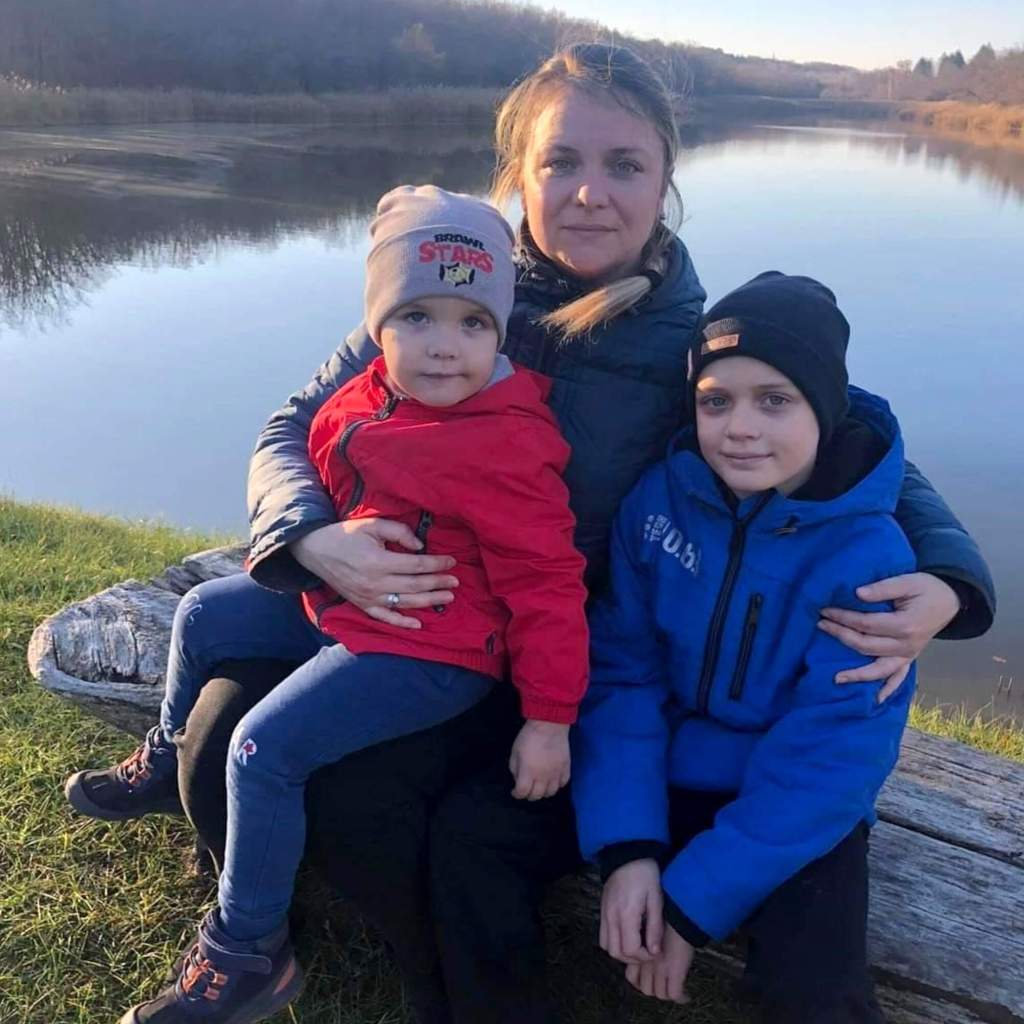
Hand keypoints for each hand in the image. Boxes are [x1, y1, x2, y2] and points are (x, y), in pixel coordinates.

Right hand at [290, 519, 458, 628]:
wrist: (316, 550)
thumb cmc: (346, 535)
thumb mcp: (372, 525)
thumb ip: (399, 532)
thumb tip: (420, 546)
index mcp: (378, 561)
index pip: (416, 565)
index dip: (436, 563)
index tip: (451, 561)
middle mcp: (375, 583)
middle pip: (415, 586)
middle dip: (438, 583)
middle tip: (455, 581)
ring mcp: (369, 597)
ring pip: (405, 603)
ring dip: (429, 601)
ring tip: (447, 597)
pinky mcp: (363, 605)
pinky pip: (385, 618)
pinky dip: (402, 623)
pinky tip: (419, 624)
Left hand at [508, 720, 569, 800]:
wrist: (549, 725)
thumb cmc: (529, 736)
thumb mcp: (515, 751)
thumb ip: (514, 768)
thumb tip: (518, 778)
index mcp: (528, 772)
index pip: (522, 792)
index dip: (517, 794)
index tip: (515, 791)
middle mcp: (542, 777)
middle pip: (536, 795)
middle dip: (529, 795)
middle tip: (527, 790)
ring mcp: (556, 774)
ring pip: (551, 792)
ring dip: (543, 792)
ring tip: (540, 787)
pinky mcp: (566, 768)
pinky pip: (563, 783)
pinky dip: (557, 785)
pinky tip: (553, 781)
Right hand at [600, 859, 662, 963]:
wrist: (628, 855)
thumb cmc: (646, 875)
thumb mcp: (656, 899)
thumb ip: (655, 927)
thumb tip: (654, 952)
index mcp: (626, 913)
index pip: (630, 949)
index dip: (644, 957)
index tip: (655, 952)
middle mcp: (611, 916)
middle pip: (616, 952)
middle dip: (633, 959)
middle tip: (647, 952)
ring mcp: (604, 913)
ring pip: (607, 946)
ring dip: (622, 952)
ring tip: (638, 946)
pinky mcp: (602, 910)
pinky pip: (603, 935)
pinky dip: (614, 942)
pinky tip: (628, 936)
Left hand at [624, 922, 693, 1002]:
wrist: (679, 914)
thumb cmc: (666, 917)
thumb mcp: (650, 930)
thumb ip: (646, 943)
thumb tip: (650, 953)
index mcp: (639, 952)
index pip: (632, 977)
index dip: (639, 981)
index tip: (649, 980)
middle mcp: (647, 963)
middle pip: (646, 988)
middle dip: (654, 989)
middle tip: (663, 985)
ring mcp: (660, 969)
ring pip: (659, 994)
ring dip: (667, 993)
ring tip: (674, 988)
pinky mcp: (675, 971)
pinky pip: (675, 994)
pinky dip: (681, 997)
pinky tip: (686, 995)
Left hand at [819, 572, 958, 699]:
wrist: (950, 600)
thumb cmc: (927, 588)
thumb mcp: (908, 581)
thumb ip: (883, 588)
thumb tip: (857, 593)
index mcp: (905, 625)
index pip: (866, 624)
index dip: (844, 618)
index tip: (825, 611)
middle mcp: (906, 645)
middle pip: (867, 646)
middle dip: (841, 636)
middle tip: (820, 626)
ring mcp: (909, 655)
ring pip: (879, 669)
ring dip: (857, 674)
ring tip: (836, 678)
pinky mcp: (910, 659)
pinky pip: (899, 679)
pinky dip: (888, 690)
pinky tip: (875, 700)